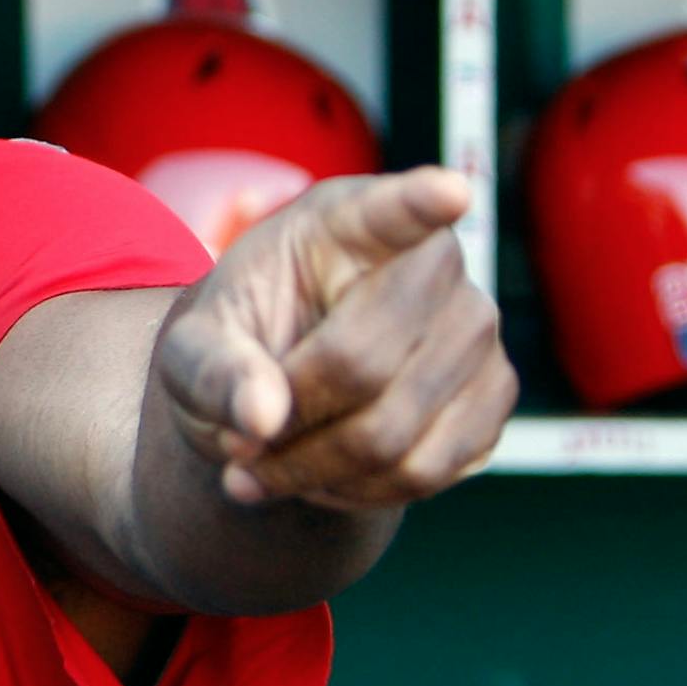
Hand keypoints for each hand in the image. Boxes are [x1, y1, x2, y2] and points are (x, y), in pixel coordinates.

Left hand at [154, 169, 517, 511]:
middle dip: (290, 426)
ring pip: (397, 434)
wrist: (283, 386)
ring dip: (318, 472)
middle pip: (363, 364)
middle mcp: (433, 260)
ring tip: (268, 468)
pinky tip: (323, 476)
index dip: (421, 200)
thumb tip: (260, 419)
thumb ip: (213, 373)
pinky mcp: (493, 392)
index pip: (392, 207)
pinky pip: (430, 470)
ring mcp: (476, 325)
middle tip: (237, 448)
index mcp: (346, 220)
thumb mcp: (192, 350)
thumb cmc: (237, 344)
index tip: (448, 193)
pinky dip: (363, 493)